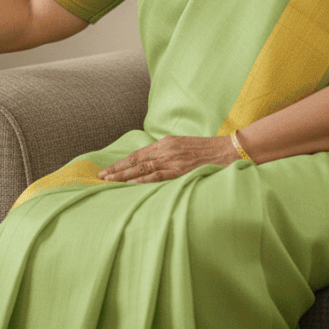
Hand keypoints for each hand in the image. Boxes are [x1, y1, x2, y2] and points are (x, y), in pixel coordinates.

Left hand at [97, 134, 239, 183]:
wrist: (228, 150)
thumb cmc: (208, 151)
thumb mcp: (184, 148)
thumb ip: (169, 154)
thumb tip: (154, 165)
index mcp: (166, 143)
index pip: (138, 154)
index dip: (122, 163)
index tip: (108, 170)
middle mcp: (166, 149)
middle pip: (136, 161)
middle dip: (117, 170)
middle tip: (100, 177)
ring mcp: (173, 159)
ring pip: (142, 169)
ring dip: (124, 176)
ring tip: (108, 182)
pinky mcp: (181, 170)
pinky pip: (158, 176)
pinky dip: (143, 181)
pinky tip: (130, 185)